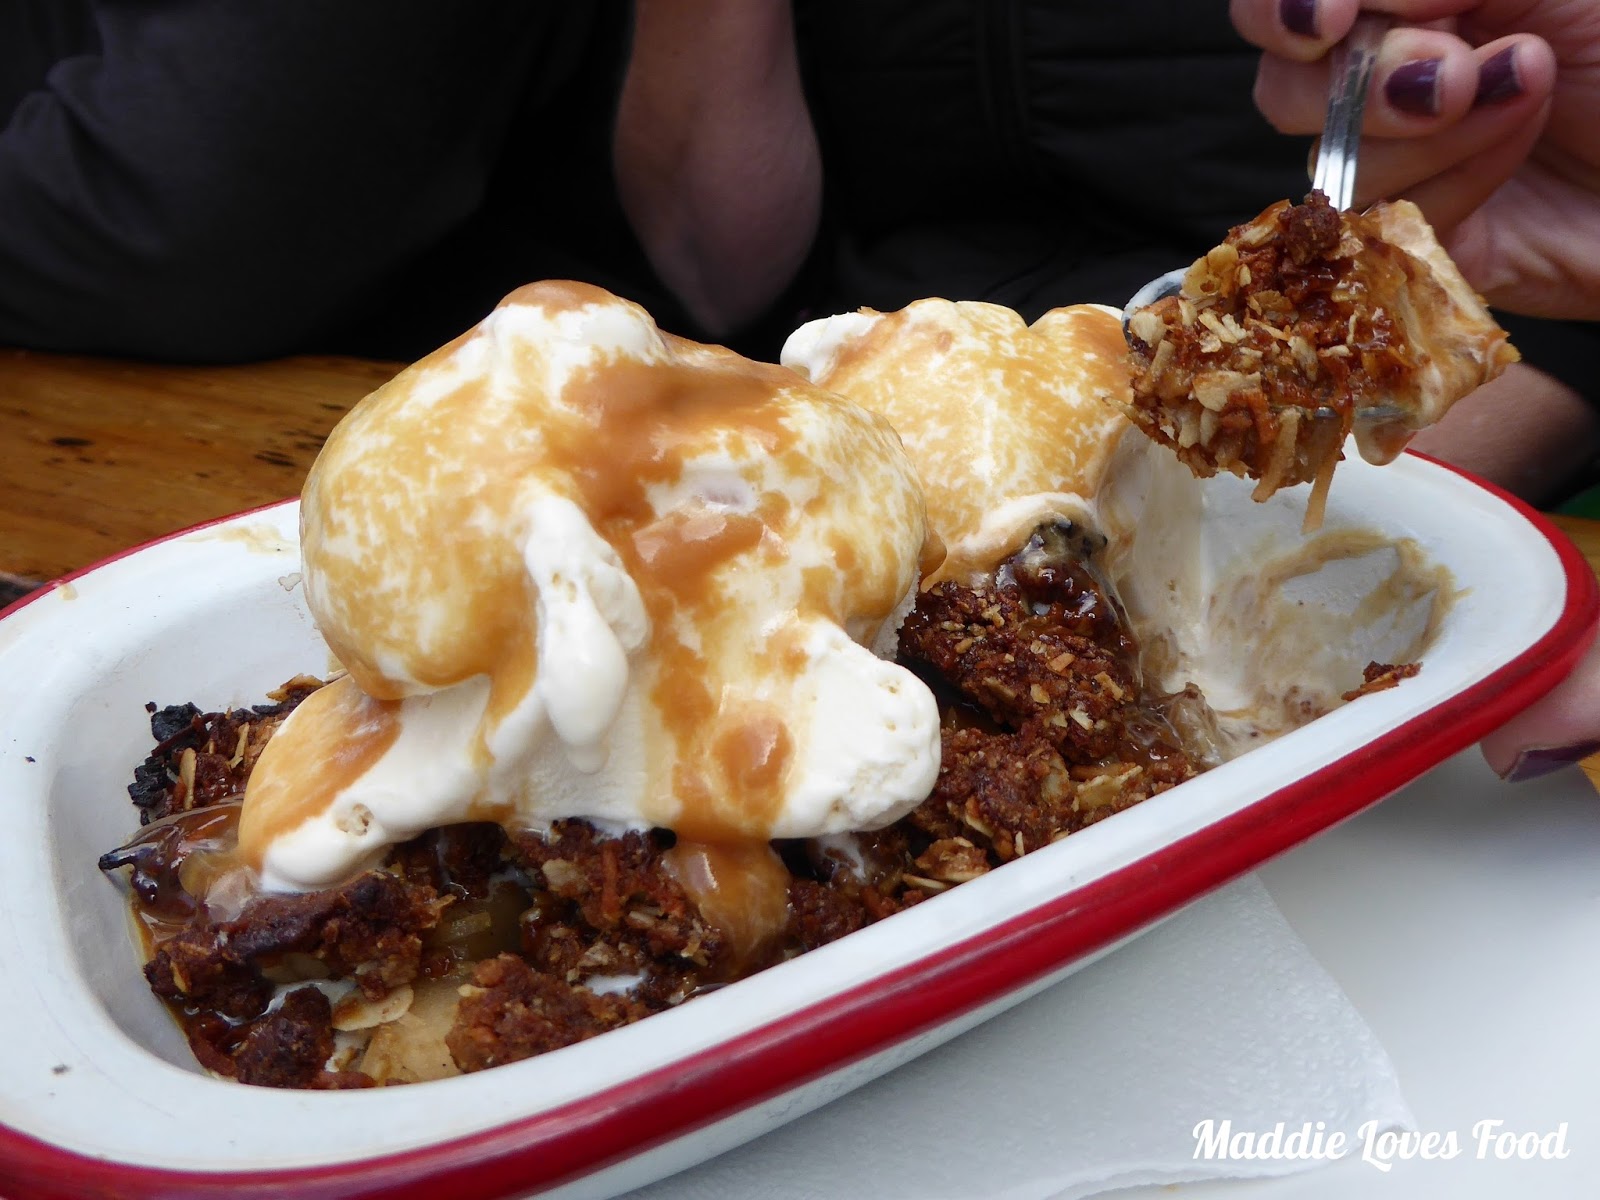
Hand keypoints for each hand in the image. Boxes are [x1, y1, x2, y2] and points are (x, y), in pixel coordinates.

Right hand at [1230, 0, 1599, 320]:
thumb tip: (1347, 5)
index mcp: (1414, 1)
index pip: (1287, 6)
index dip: (1282, 9)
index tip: (1326, 20)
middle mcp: (1392, 75)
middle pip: (1285, 83)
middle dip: (1360, 78)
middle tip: (1451, 74)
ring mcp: (1404, 161)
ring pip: (1330, 157)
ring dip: (1424, 127)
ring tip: (1529, 91)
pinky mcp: (1422, 240)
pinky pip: (1385, 223)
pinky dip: (1456, 177)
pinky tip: (1522, 144)